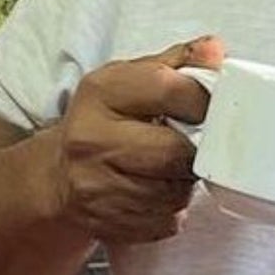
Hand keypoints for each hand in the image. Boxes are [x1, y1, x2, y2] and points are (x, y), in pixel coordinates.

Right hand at [50, 35, 225, 242]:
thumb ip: (176, 63)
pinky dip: (172, 209)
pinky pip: (168, 221)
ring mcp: (98, 188)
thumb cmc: (104, 122)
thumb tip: (215, 50)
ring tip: (168, 168)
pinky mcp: (110, 224)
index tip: (206, 107)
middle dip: (193, 150)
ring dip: (184, 182)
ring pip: (175, 192)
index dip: (201, 100)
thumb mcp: (130, 80)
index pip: (168, 90)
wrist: (59, 177)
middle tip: (190, 144)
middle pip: (175, 152)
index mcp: (101, 93)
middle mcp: (91, 140)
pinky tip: (155, 192)